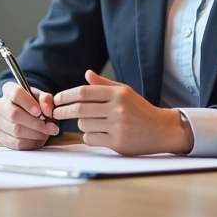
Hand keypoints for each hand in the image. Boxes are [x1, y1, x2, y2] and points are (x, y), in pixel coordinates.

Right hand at [0, 81, 59, 149]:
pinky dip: (30, 143)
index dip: (28, 103)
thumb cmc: (33, 104)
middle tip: (49, 127)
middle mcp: (0, 104)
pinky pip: (15, 142)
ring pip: (15, 130)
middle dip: (35, 123)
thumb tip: (47, 111)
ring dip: (35, 134)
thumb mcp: (42, 98)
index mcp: (9, 89)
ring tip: (45, 133)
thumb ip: (46, 100)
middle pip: (14, 114)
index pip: (16, 94)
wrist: (25, 114)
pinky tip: (38, 140)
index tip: (40, 112)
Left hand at [52, 70, 191, 155]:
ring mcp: (118, 126)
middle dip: (64, 110)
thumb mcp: (125, 92)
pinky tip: (95, 133)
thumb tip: (86, 74)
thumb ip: (104, 84)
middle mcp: (118, 109)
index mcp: (118, 94)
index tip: (57, 99)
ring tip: (87, 122)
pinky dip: (88, 136)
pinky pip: (91, 139)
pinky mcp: (118, 143)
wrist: (161, 130)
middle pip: (80, 109)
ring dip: (80, 124)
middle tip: (55, 112)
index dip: (66, 95)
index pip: (84, 92)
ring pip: (84, 125)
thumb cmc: (140, 110)